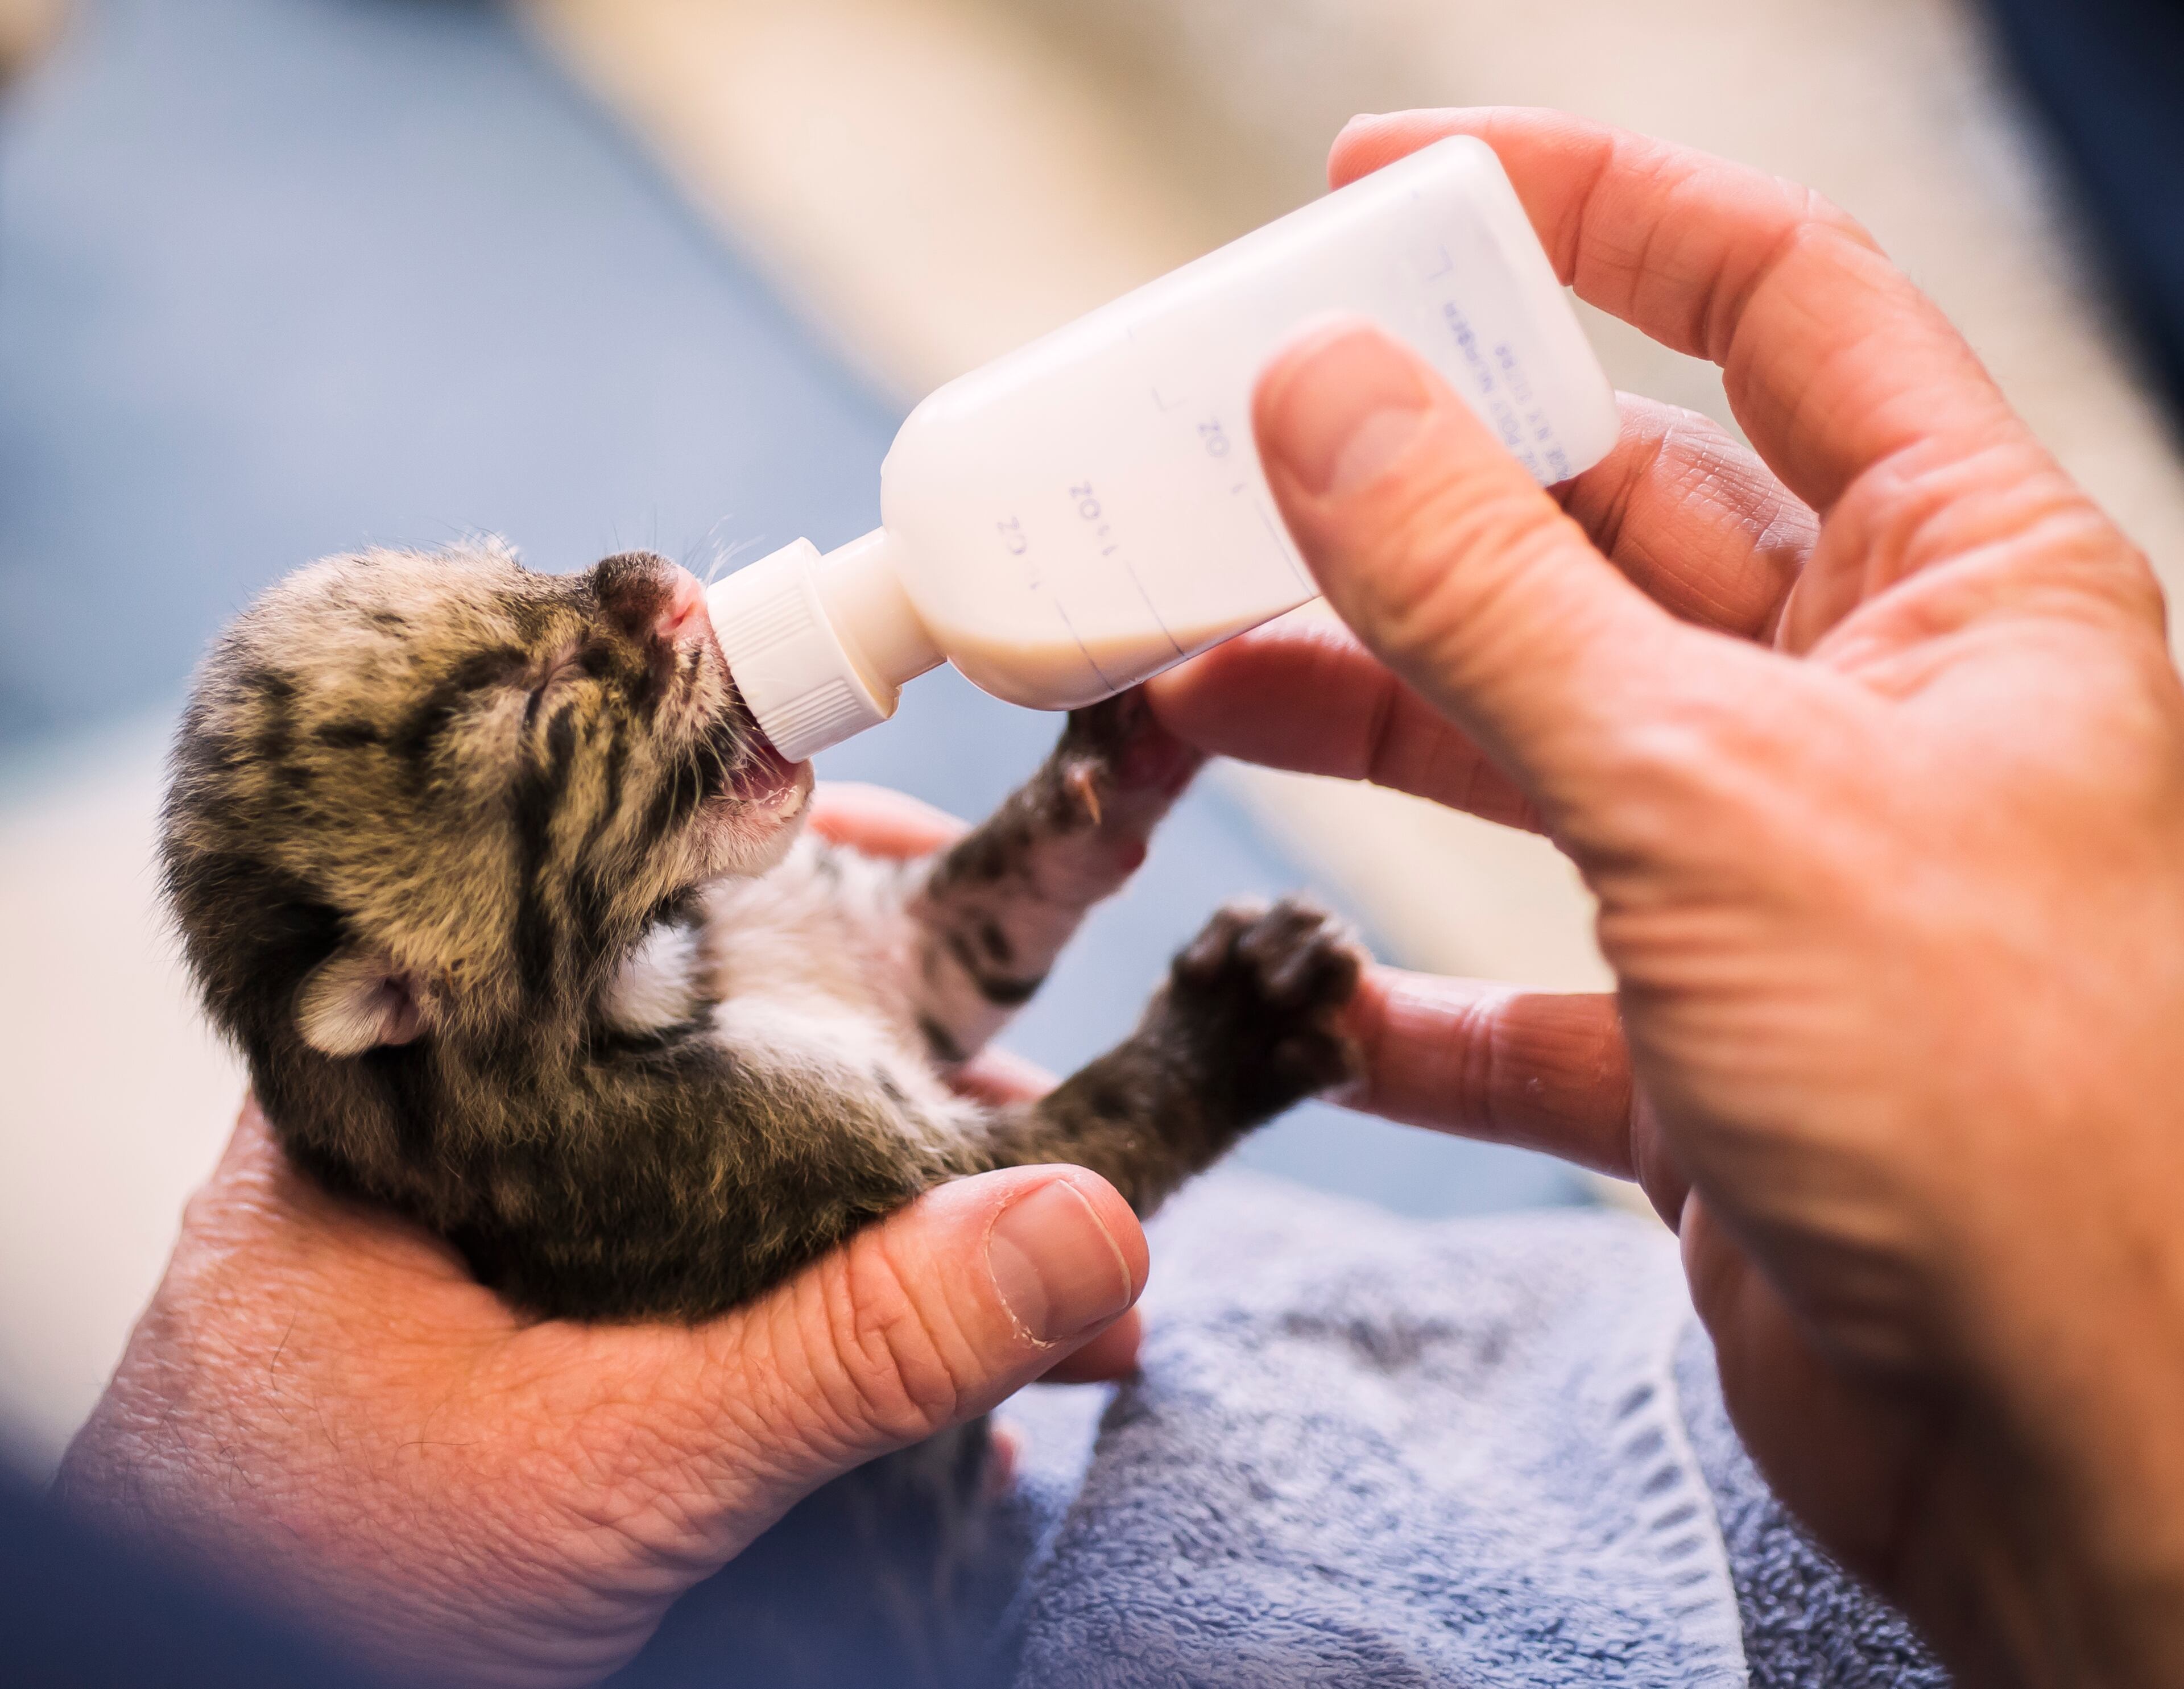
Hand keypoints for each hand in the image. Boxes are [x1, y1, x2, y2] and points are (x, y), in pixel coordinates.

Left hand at [56, 785, 1143, 1687]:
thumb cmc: (313, 1586)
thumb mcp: (610, 1462)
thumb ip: (844, 1349)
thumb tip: (1085, 1228)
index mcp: (411, 1097)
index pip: (612, 909)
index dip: (785, 871)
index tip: (934, 856)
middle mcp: (443, 1148)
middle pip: (700, 1045)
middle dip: (894, 1090)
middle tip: (1038, 1107)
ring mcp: (481, 1256)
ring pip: (718, 1178)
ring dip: (880, 1232)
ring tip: (1039, 1278)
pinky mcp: (519, 1353)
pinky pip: (702, 1285)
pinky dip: (819, 1314)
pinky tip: (936, 1380)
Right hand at [1151, 109, 2183, 1686]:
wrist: (2085, 1452)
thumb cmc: (1998, 1101)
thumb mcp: (1709, 788)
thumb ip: (1495, 591)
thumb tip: (1326, 400)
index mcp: (1955, 583)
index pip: (1774, 300)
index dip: (1588, 211)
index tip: (1390, 181)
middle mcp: (1866, 711)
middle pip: (1601, 528)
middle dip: (1407, 494)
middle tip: (1217, 463)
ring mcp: (1776, 881)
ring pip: (1530, 742)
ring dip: (1359, 716)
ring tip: (1186, 685)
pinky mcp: (1708, 1051)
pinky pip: (1523, 991)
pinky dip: (1408, 1001)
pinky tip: (1309, 996)